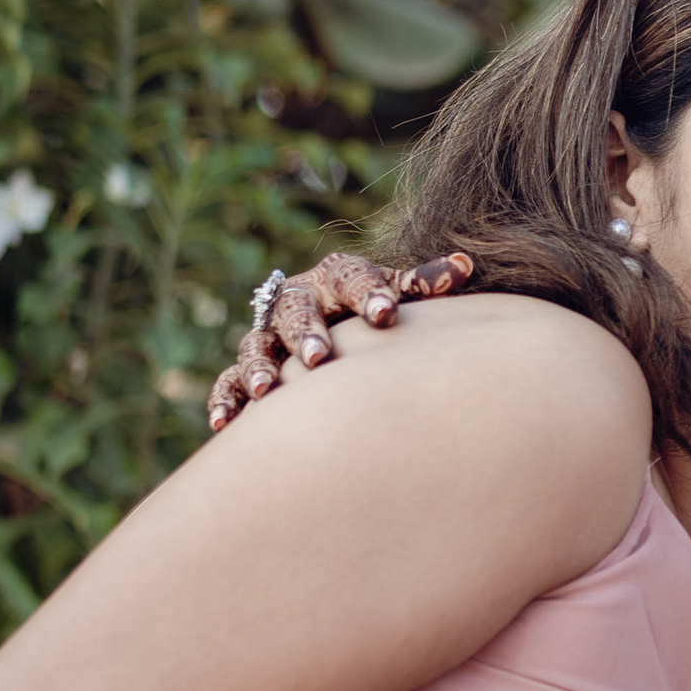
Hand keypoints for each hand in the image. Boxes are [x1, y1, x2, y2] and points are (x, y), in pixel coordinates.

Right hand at [204, 248, 471, 428]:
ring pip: (257, 346)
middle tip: (319, 359)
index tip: (387, 314)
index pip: (351, 277)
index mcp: (335, 278)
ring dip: (261, 367)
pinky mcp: (247, 369)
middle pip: (295, 310)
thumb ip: (422, 284)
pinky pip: (228, 381)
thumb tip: (465, 266)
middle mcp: (297, 301)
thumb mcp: (393, 294)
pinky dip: (226, 399)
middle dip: (306, 333)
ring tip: (268, 392)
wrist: (329, 322)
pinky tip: (225, 425)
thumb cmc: (372, 310)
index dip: (368, 293)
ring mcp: (269, 336)